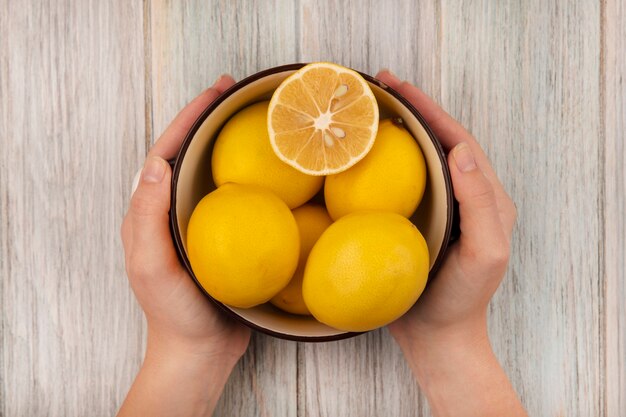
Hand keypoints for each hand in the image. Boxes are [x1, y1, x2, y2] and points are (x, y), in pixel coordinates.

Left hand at [118, 76, 249, 416]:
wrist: (201, 349)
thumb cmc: (173, 312)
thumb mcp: (151, 266)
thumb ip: (147, 218)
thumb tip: (156, 164)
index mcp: (153, 209)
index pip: (168, 151)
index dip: (189, 118)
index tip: (215, 93)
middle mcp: (175, 209)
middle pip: (192, 152)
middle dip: (211, 118)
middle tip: (237, 92)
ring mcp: (202, 221)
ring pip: (216, 170)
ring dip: (231, 141)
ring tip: (257, 118)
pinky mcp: (226, 236)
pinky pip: (240, 196)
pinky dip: (253, 175)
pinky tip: (275, 169)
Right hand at [377, 70, 525, 416]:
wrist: (439, 336)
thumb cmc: (462, 299)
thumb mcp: (485, 254)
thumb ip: (481, 204)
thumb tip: (461, 150)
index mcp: (484, 196)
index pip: (457, 139)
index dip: (428, 109)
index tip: (397, 87)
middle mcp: (464, 194)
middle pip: (437, 138)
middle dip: (410, 108)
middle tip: (377, 85)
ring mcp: (439, 206)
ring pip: (419, 155)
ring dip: (396, 127)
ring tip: (368, 108)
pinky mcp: (417, 219)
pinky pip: (402, 179)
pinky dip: (385, 158)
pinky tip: (361, 153)